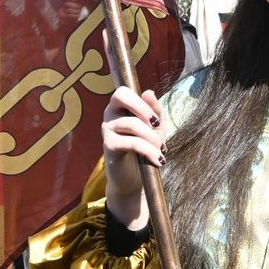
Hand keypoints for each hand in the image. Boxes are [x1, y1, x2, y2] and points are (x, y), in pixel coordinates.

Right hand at [102, 86, 165, 228]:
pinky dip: (148, 151)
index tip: (156, 119)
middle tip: (158, 126)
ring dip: (152, 137)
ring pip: (132, 123)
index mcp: (120, 107)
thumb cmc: (144, 148)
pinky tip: (158, 160)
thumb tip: (149, 93)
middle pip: (121, 96)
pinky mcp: (108, 146)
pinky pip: (131, 142)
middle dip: (143, 109)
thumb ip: (155, 111)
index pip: (125, 91)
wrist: (134, 177)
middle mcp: (110, 114)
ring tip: (162, 151)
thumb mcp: (155, 128)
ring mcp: (107, 129)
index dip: (142, 101)